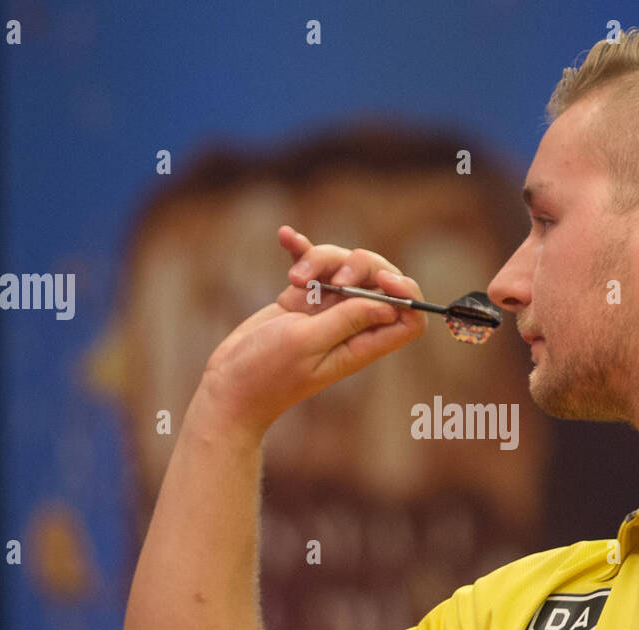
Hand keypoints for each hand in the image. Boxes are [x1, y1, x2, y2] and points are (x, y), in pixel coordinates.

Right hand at [199, 225, 426, 436]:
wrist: (229, 383)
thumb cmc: (266, 373)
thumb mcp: (307, 343)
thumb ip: (346, 321)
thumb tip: (391, 305)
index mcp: (361, 346)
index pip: (409, 320)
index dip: (406, 295)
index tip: (382, 281)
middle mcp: (350, 327)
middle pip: (379, 282)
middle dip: (359, 266)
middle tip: (334, 278)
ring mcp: (327, 311)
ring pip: (343, 267)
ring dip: (320, 261)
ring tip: (293, 278)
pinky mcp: (302, 300)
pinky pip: (311, 267)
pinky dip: (300, 251)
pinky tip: (286, 237)